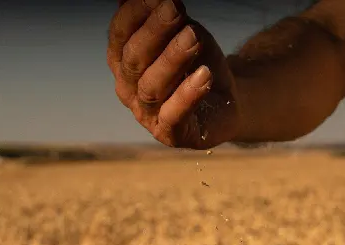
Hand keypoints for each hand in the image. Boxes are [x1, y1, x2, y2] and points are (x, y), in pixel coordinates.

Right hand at [108, 0, 239, 147]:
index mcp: (122, 60)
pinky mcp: (170, 133)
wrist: (224, 101)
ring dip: (172, 59)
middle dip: (154, 32)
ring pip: (152, 86)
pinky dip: (188, 95)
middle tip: (175, 10)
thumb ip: (162, 14)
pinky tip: (204, 75)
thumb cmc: (196, 62)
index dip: (135, 13)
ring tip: (193, 38)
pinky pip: (174, 115)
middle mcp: (128, 88)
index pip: (120, 34)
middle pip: (134, 59)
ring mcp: (147, 113)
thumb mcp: (182, 31)